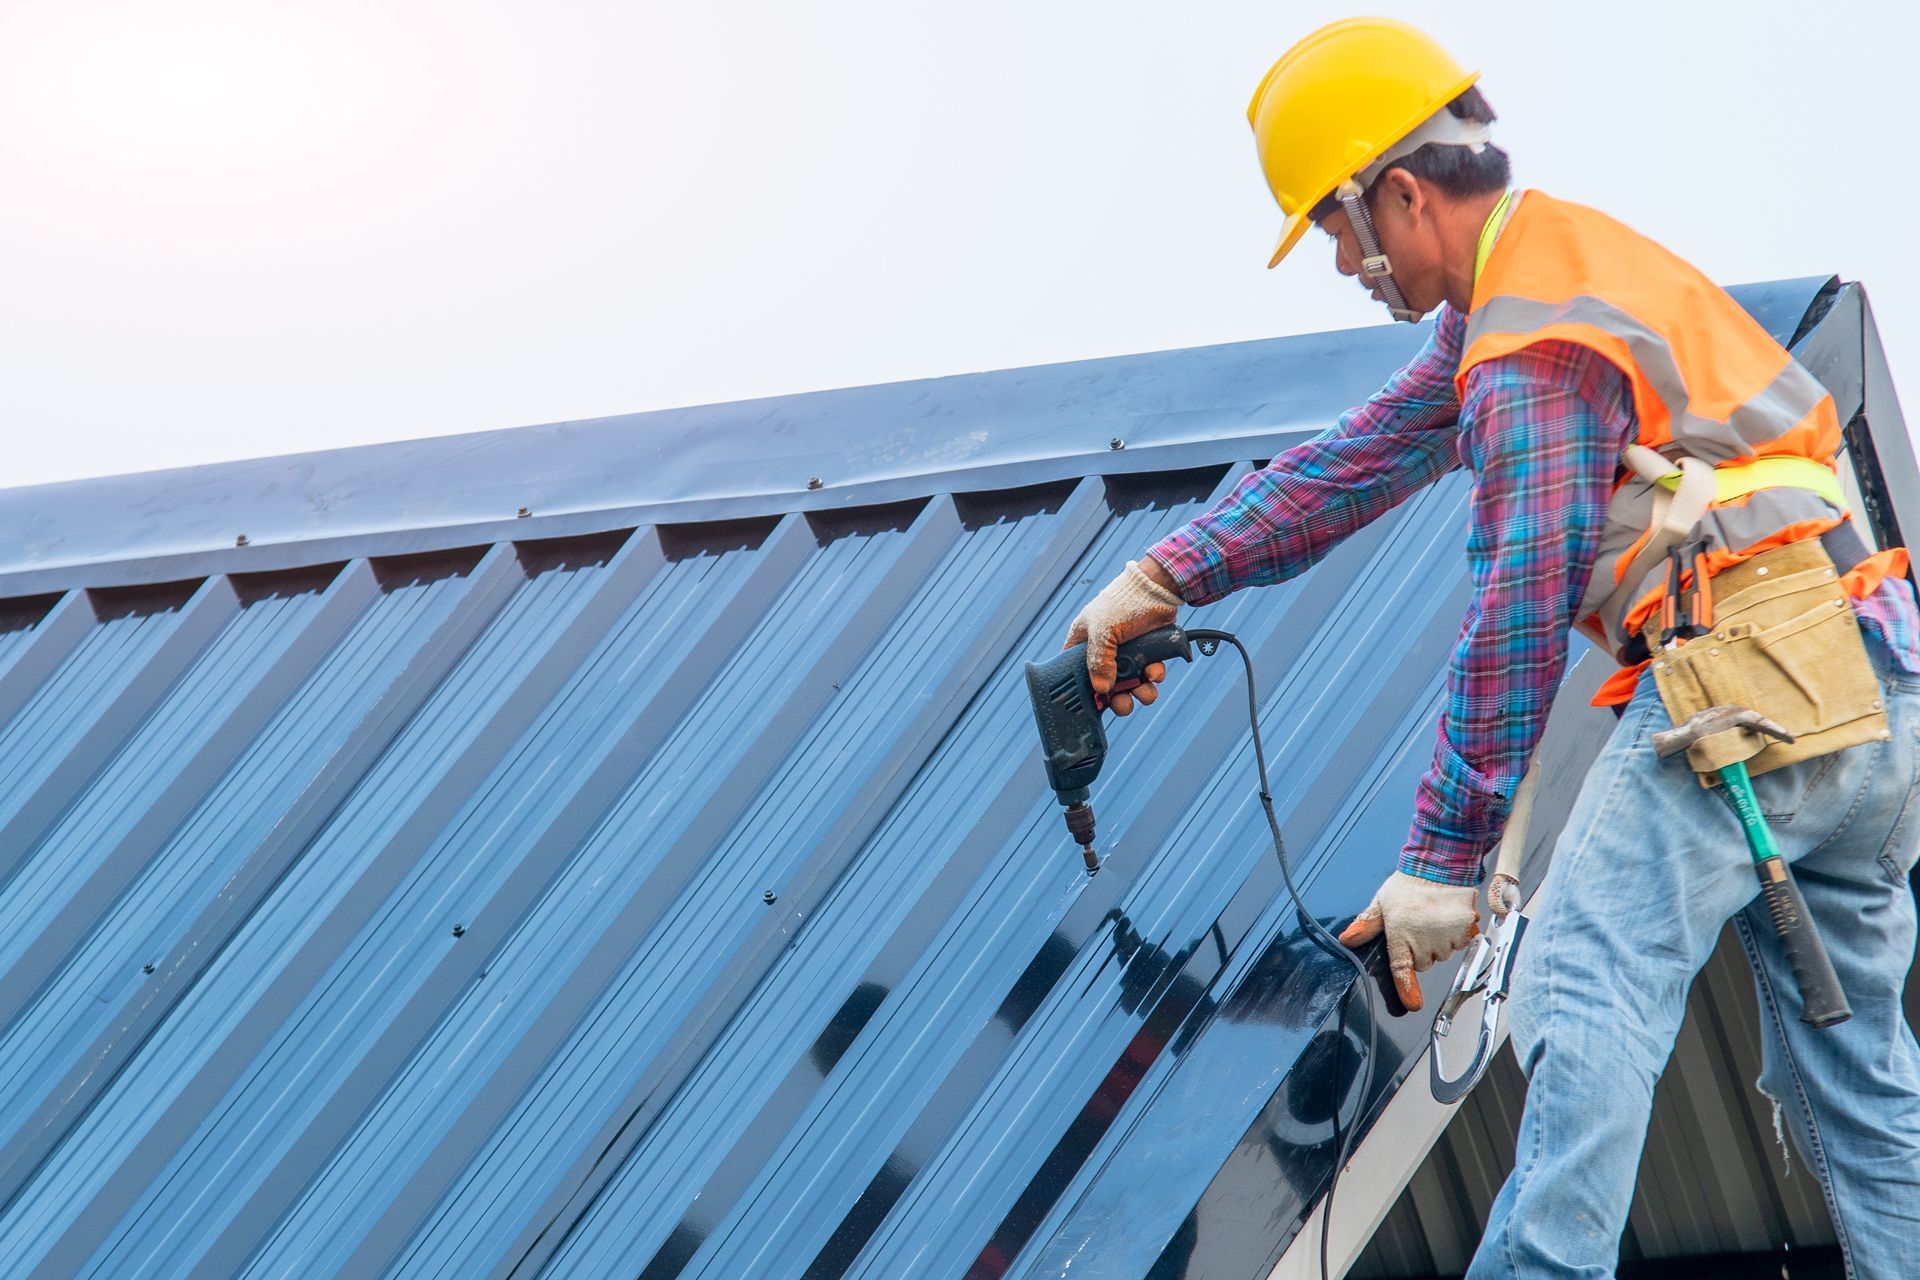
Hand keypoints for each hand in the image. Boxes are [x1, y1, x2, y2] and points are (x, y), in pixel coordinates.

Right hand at [1063, 559, 1181, 715]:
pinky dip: (1153, 677)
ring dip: (1139, 692)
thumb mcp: (1103, 631)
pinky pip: (1148, 674)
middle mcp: (1104, 651)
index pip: (1075, 671)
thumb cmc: (1123, 603)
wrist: (1158, 589)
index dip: (1083, 689)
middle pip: (1105, 685)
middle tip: (1123, 703)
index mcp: (1084, 642)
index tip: (1093, 703)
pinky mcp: (1147, 653)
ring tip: (1146, 692)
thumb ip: (1099, 661)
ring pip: (1130, 684)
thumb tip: (1103, 689)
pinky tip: (1156, 672)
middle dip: (1117, 698)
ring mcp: (1127, 653)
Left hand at [1337, 871, 1479, 1011]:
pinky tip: (1447, 919)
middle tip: (1418, 927)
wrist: (1440, 866)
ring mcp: (1447, 936)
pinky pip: (1460, 944)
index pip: (1403, 969)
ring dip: (1438, 943)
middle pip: (1424, 963)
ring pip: (1442, 954)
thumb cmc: (1410, 884)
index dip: (1406, 989)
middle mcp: (1425, 939)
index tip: (1413, 1004)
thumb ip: (1367, 925)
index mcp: (1400, 935)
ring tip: (1432, 919)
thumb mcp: (1382, 903)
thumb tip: (1347, 939)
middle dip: (1421, 951)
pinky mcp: (1465, 931)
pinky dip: (1455, 936)